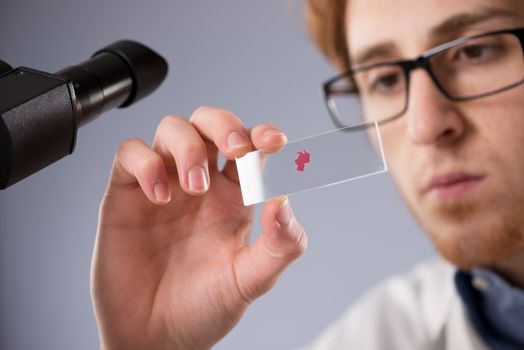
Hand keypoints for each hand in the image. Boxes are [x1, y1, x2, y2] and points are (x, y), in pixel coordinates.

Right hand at [91, 107, 307, 349]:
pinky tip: (160, 194)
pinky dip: (146, 163)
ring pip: (173, 129)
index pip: (250, 148)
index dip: (263, 135)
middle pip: (211, 124)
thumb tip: (287, 199)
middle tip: (235, 149)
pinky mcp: (127, 194)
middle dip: (225, 126)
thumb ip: (280, 244)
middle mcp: (200, 185)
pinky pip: (131, 154)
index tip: (275, 141)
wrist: (156, 338)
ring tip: (193, 187)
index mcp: (233, 198)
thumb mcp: (251, 280)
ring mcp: (163, 185)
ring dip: (188, 147)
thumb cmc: (203, 308)